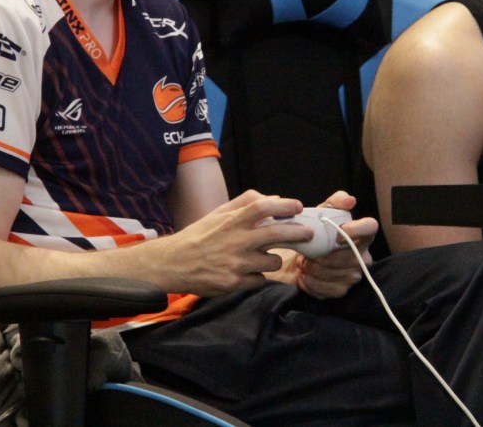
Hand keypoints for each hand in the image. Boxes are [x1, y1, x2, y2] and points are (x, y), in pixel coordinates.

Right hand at [152, 190, 314, 295]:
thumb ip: (245, 203)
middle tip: (308, 233)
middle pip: (276, 234)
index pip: (262, 207)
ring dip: (274, 258)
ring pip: (273, 260)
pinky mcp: (234, 283)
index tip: (297, 206)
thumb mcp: (218, 214)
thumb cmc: (199, 236)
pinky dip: (258, 275)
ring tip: (263, 256)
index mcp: (232, 221)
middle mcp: (236, 241)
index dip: (283, 205)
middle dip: (298, 233)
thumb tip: (275, 199)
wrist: (173, 264)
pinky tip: (248, 271)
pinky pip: (260, 279)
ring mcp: (236, 264)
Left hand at [295, 191, 378, 299]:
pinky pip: (328, 289)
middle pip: (349, 257)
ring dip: (314, 269)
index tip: (337, 235)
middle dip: (324, 256)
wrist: (301, 255)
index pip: (371, 227)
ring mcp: (354, 275)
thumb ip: (336, 201)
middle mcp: (363, 256)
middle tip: (307, 253)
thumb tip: (350, 200)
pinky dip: (311, 283)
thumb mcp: (323, 211)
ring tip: (303, 262)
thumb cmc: (316, 230)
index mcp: (362, 234)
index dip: (356, 231)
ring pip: (336, 274)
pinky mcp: (342, 290)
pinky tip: (304, 275)